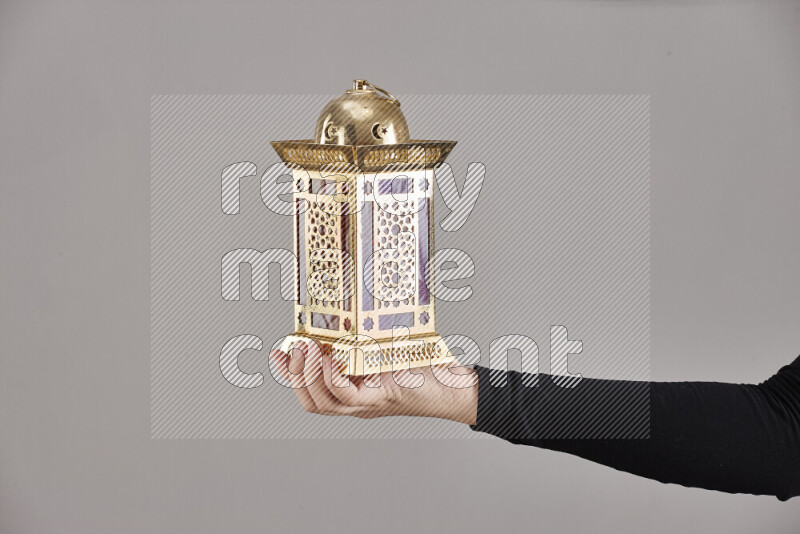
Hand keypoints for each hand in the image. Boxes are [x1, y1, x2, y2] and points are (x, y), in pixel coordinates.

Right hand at [269, 341, 478, 424]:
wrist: (455, 387)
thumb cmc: (425, 368)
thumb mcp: (387, 350)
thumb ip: (366, 340)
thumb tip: (348, 312)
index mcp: (354, 392)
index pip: (312, 392)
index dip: (290, 375)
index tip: (278, 352)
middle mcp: (357, 404)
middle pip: (311, 401)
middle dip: (294, 376)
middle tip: (291, 349)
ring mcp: (367, 405)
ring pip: (322, 402)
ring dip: (307, 376)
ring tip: (305, 351)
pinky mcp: (381, 399)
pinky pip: (345, 395)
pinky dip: (331, 378)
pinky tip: (327, 359)